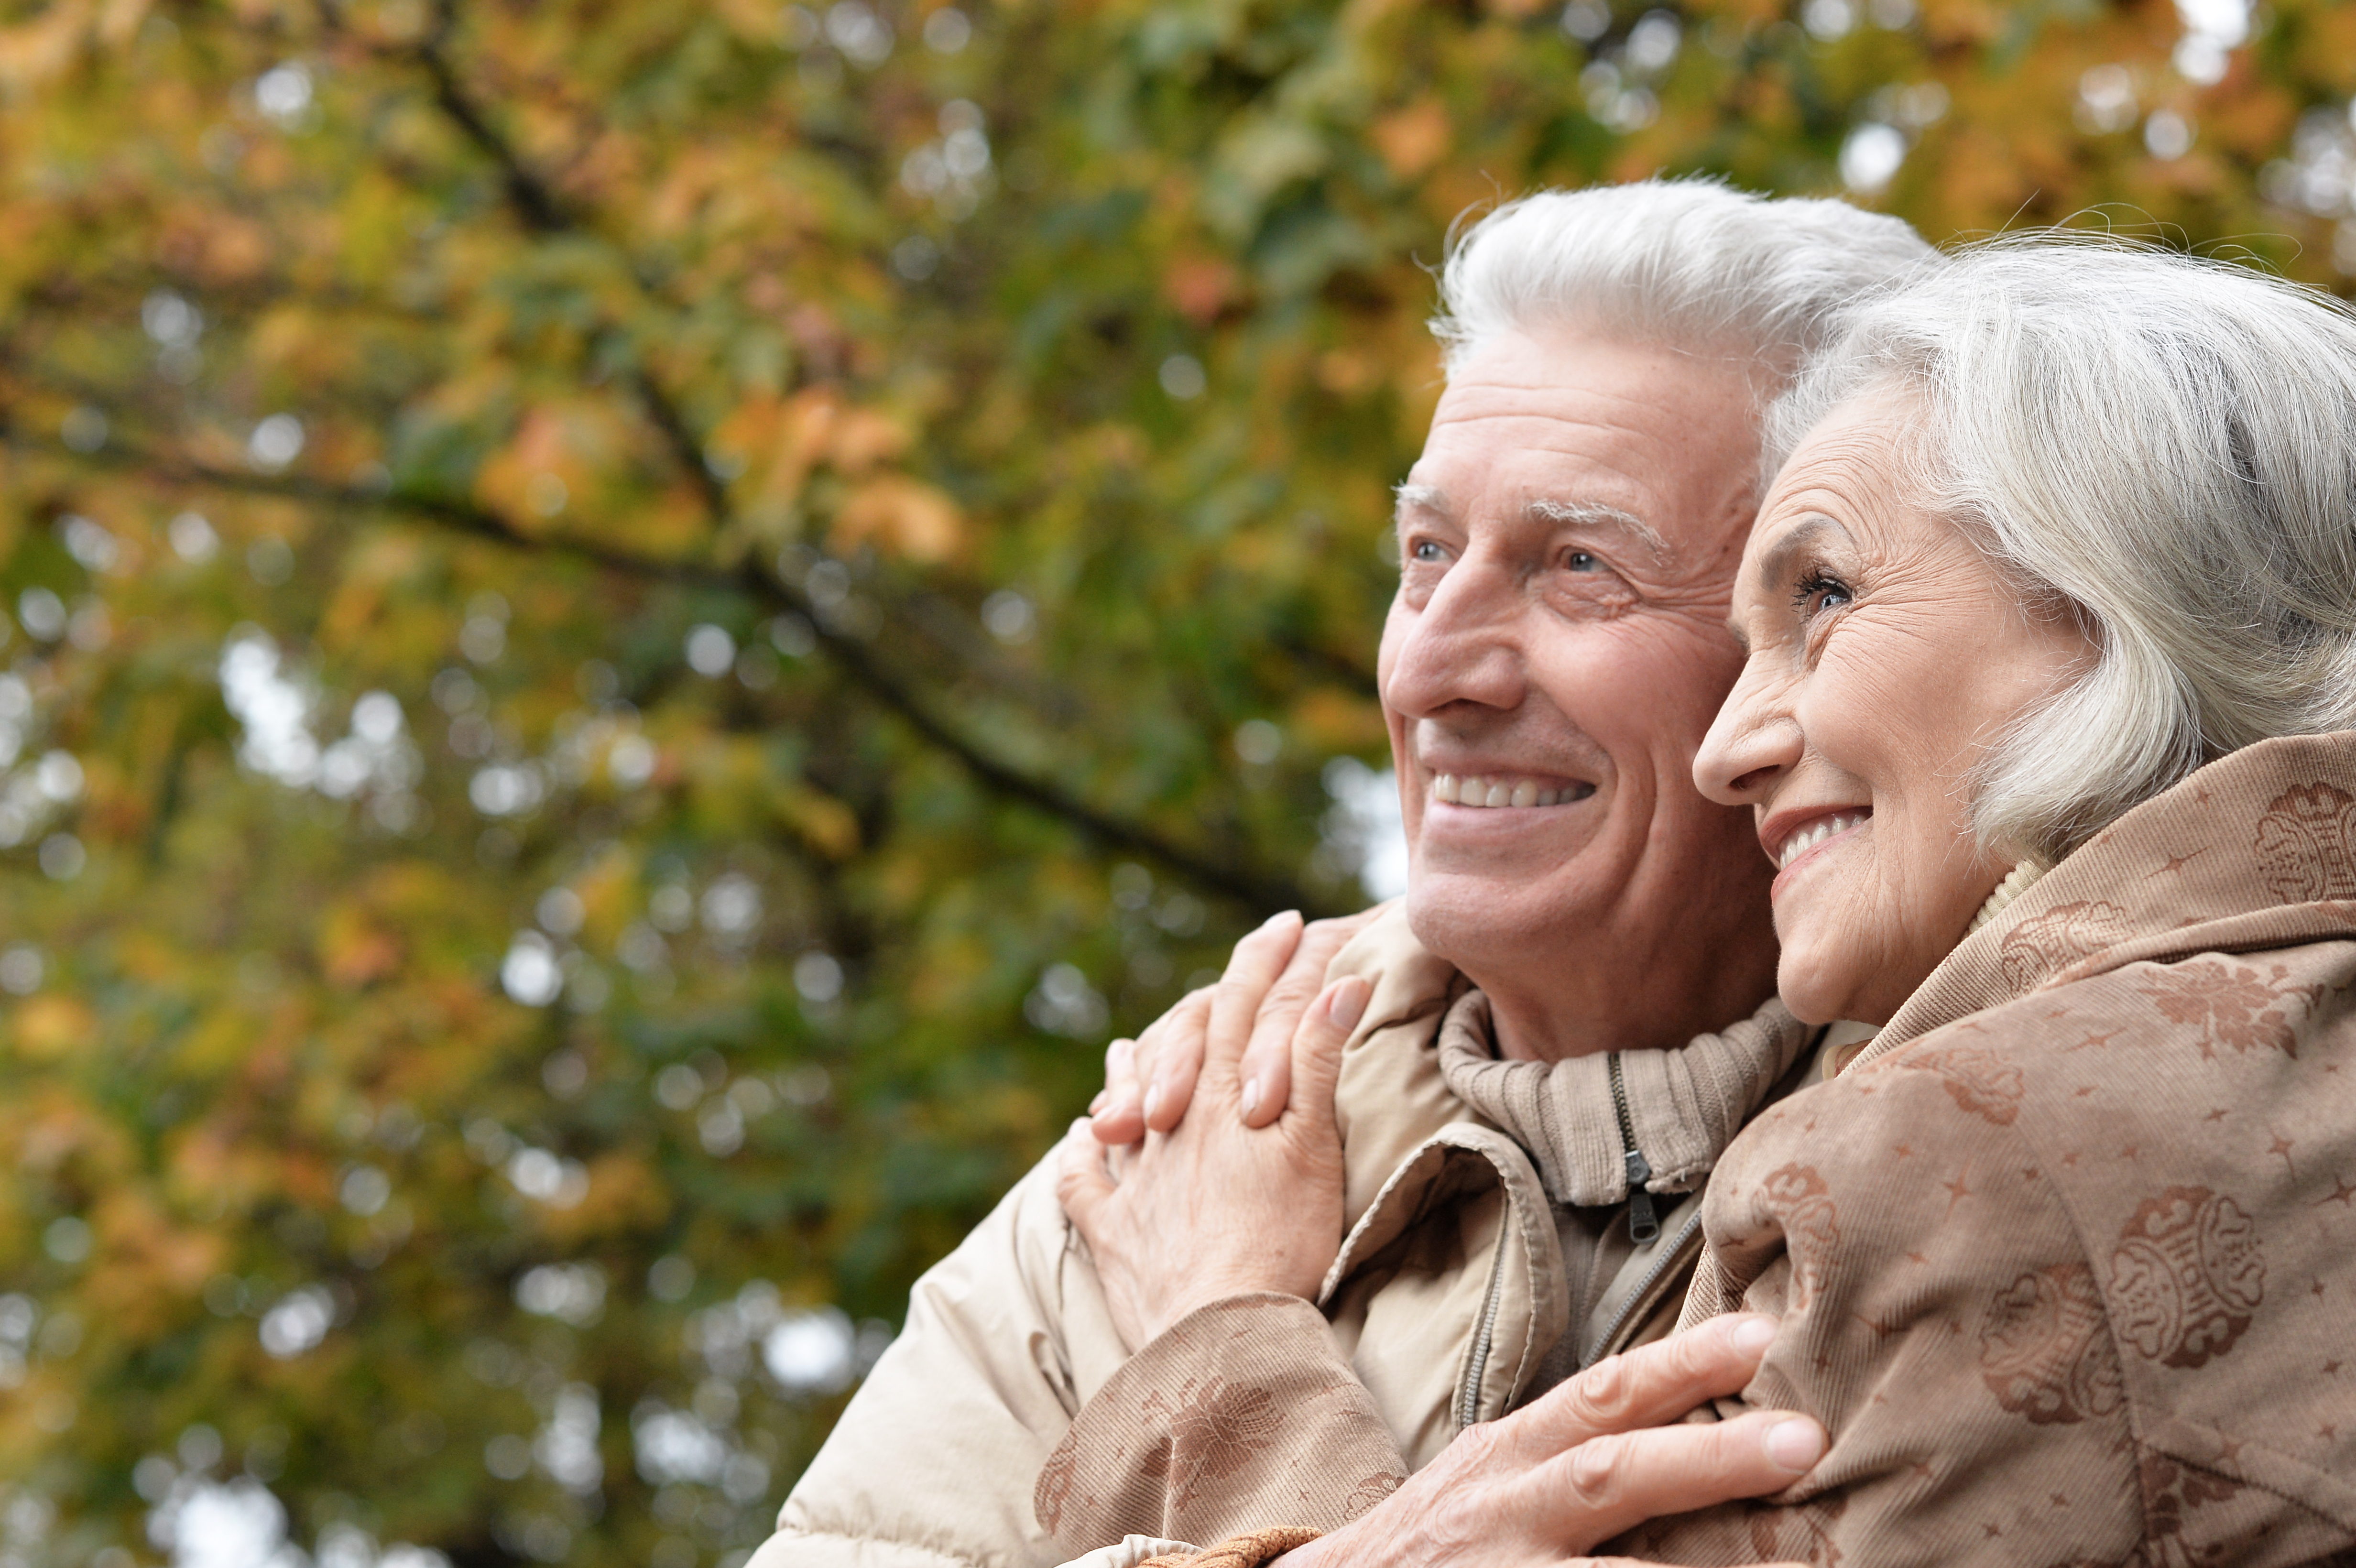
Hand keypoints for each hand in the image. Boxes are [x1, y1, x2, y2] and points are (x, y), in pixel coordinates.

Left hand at [1056, 920, 1368, 1350]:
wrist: (1225, 1335)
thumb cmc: (1282, 1242)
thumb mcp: (1314, 1144)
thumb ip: (1318, 1059)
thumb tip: (1341, 980)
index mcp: (1226, 1097)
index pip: (1245, 1004)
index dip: (1268, 957)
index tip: (1287, 921)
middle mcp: (1173, 1125)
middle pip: (1189, 1041)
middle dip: (1215, 998)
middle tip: (1232, 975)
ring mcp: (1136, 1179)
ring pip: (1128, 1100)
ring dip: (1135, 1067)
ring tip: (1127, 1047)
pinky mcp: (1113, 1236)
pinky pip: (1085, 1183)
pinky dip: (1083, 1154)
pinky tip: (1083, 1138)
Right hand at [1280, 1314, 1825, 1567]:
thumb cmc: (1437, 1543)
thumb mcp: (1492, 1479)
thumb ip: (1573, 1453)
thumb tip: (1697, 1421)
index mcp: (1507, 1457)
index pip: (1601, 1396)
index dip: (1680, 1365)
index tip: (1763, 1337)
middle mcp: (1503, 1511)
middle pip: (1611, 1473)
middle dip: (1708, 1456)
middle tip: (1806, 1441)